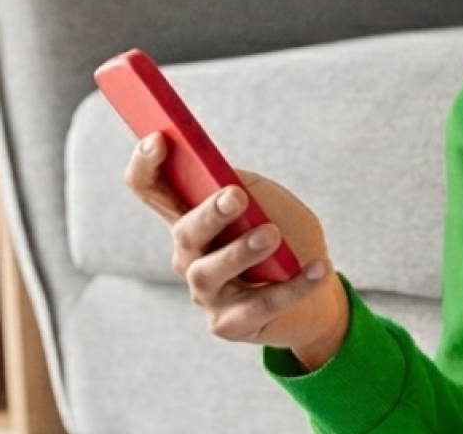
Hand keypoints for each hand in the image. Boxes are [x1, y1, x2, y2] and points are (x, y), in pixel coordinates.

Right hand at [125, 133, 349, 369]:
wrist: (317, 283)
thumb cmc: (286, 232)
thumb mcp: (269, 200)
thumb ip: (246, 186)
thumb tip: (227, 180)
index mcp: (192, 216)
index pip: (150, 189)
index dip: (145, 165)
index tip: (159, 138)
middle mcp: (189, 256)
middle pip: (185, 233)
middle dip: (208, 214)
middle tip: (236, 196)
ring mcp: (206, 293)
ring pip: (209, 273)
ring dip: (242, 251)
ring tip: (273, 235)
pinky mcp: (229, 324)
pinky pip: (258, 305)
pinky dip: (292, 286)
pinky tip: (317, 268)